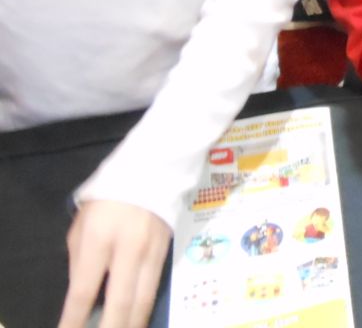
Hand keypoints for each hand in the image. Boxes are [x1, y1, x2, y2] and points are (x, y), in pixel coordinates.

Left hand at [58, 200, 170, 327]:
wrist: (153, 169)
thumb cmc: (107, 198)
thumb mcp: (81, 227)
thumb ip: (80, 262)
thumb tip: (84, 296)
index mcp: (98, 241)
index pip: (83, 292)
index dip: (73, 321)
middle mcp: (128, 249)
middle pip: (121, 303)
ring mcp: (152, 252)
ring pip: (144, 300)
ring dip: (132, 324)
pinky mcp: (167, 251)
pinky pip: (155, 287)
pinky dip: (144, 309)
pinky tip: (137, 320)